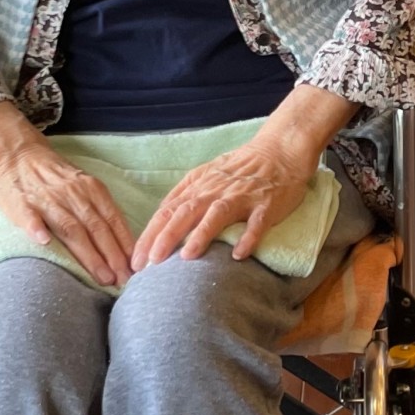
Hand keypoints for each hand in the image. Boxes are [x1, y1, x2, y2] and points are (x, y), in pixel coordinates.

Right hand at [0, 109, 135, 285]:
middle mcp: (73, 194)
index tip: (136, 269)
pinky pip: (30, 216)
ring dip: (88, 254)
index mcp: (91, 189)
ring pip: (71, 228)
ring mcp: (47, 199)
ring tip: (102, 276)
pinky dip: (37, 228)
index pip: (112, 220)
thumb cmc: (54, 177)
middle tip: (124, 281)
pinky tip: (44, 241)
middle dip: (113, 257)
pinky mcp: (22, 203)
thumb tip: (122, 244)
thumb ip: (98, 210)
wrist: (17, 154)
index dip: (125, 246)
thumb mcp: (83, 185)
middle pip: (96, 228)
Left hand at [134, 119, 321, 268]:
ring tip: (186, 256)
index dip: (148, 236)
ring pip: (217, 214)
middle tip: (149, 264)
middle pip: (185, 213)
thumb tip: (158, 219)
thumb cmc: (240, 168)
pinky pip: (256, 222)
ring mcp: (241, 197)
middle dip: (165, 237)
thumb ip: (183, 195)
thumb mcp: (205, 175)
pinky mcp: (266, 204)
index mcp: (198, 186)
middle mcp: (215, 191)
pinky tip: (239, 254)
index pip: (166, 212)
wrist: (279, 151)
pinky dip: (248, 237)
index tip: (135, 261)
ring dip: (201, 234)